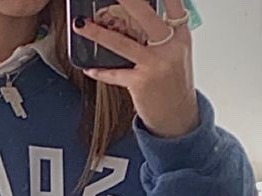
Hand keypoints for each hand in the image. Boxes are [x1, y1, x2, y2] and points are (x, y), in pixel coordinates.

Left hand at [74, 0, 198, 138]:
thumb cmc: (174, 84)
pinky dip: (101, 72)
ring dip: (98, 34)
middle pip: (146, 15)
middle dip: (128, 1)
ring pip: (122, 43)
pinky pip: (115, 74)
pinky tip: (89, 68)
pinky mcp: (142, 83)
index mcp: (180, 35)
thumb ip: (163, 34)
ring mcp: (155, 64)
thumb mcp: (176, 53)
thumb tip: (139, 16)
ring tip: (81, 24)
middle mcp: (170, 46)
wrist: (179, 118)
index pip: (173, 3)